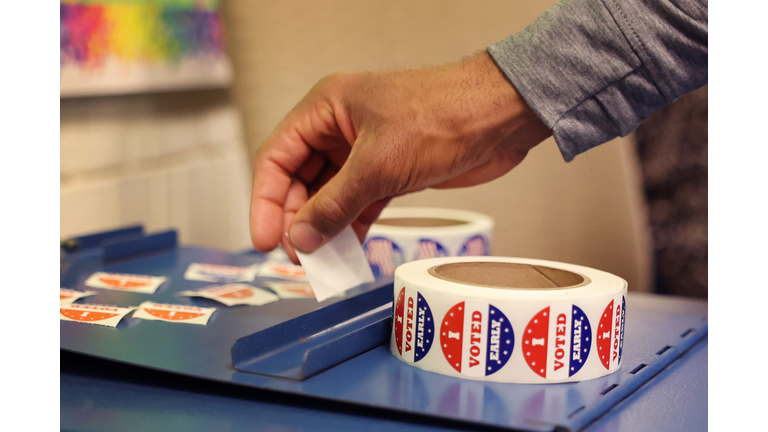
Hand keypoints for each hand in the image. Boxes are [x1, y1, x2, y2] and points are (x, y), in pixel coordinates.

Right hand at [249, 51, 550, 262]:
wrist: (500, 117)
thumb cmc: (442, 117)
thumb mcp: (377, 166)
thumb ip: (333, 205)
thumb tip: (301, 239)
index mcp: (326, 109)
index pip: (277, 157)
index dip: (265, 200)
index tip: (264, 239)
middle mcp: (340, 128)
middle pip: (301, 179)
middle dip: (296, 219)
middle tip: (298, 257)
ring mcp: (366, 150)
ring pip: (330, 195)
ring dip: (323, 228)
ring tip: (320, 263)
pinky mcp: (391, 171)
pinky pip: (358, 203)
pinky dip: (352, 227)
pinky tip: (348, 252)